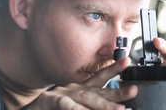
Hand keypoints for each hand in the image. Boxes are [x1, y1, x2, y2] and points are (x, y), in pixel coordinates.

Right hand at [21, 57, 137, 109]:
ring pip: (86, 98)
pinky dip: (77, 109)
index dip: (114, 68)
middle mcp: (76, 89)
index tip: (128, 61)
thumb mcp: (76, 102)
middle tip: (134, 91)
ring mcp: (63, 94)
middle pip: (99, 90)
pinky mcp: (50, 102)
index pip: (101, 77)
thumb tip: (115, 104)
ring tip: (119, 109)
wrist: (31, 108)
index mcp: (83, 89)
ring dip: (103, 105)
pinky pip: (66, 106)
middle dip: (118, 91)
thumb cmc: (55, 106)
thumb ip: (92, 102)